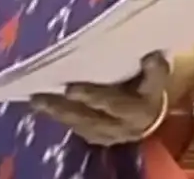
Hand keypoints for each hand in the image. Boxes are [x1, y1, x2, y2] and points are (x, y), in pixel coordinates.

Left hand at [32, 45, 193, 146]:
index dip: (92, 96)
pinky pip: (78, 129)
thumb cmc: (149, 82)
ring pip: (81, 125)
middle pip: (90, 119)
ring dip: (57, 113)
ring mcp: (111, 136)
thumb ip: (156, 69)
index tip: (70, 89)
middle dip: (63, 108)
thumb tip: (152, 56)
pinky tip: (43, 106)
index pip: (113, 104)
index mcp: (140, 110)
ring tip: (35, 99)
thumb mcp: (158, 74)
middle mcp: (124, 128)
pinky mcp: (100, 137)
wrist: (155, 109)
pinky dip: (61, 117)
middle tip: (39, 97)